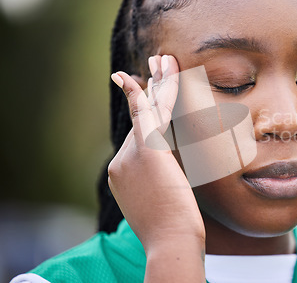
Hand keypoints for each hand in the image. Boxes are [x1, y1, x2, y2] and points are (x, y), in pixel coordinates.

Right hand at [108, 55, 204, 281]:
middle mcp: (120, 161)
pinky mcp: (147, 151)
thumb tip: (170, 171)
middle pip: (138, 118)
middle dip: (147, 89)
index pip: (136, 135)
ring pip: (146, 110)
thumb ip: (159, 181)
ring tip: (163, 58)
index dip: (143, 111)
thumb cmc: (172, 230)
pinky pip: (151, 113)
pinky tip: (160, 69)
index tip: (148, 94)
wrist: (171, 242)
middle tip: (155, 63)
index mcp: (122, 173)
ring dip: (156, 82)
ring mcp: (129, 156)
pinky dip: (156, 90)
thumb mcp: (159, 203)